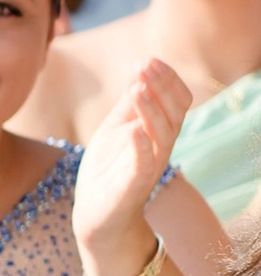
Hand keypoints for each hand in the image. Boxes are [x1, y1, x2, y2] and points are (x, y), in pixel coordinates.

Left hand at [74, 58, 190, 275]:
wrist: (97, 215)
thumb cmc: (109, 169)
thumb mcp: (117, 128)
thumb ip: (129, 101)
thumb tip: (139, 65)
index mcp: (159, 131)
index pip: (177, 101)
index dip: (167, 79)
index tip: (148, 60)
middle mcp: (161, 148)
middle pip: (175, 113)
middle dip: (161, 88)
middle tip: (144, 67)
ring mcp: (149, 167)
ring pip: (162, 136)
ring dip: (151, 110)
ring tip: (137, 89)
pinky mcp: (133, 187)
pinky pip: (143, 166)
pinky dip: (141, 147)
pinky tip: (135, 130)